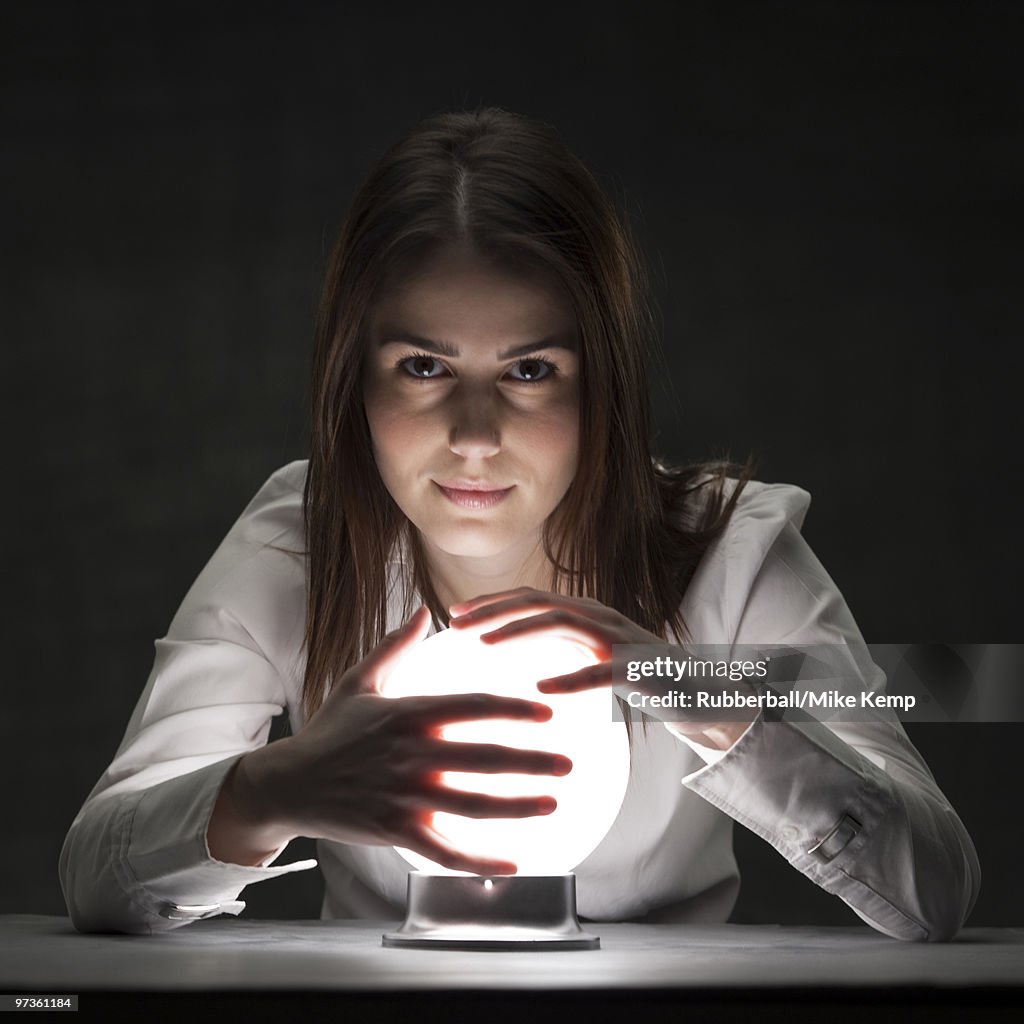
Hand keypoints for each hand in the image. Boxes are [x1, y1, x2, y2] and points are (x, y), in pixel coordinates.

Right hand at [228, 606, 571, 874]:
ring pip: (472, 805)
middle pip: (483, 757)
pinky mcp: (395, 831)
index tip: (547, 714)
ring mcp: (404, 795)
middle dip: (531, 761)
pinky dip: (480, 861)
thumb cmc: (329, 731)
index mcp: (408, 713)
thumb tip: (423, 610)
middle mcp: (411, 754)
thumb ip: (394, 646)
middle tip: (568, 764)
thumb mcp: (358, 681)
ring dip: (517, 806)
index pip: (472, 707)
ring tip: (553, 803)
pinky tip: (513, 864)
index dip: (513, 710)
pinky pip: (445, 850)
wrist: (288, 784)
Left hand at [449, 588, 755, 750]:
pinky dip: (571, 677)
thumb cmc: (644, 682)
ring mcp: (623, 639)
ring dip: (521, 632)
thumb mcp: (596, 661)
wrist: (705, 696)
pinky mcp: (641, 668)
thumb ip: (564, 651)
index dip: (493, 602)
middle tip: (457, 625)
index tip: (456, 614)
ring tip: (486, 646)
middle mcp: (602, 618)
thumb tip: (517, 659)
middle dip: (495, 610)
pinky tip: (542, 689)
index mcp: (588, 616)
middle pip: (540, 603)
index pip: (533, 599)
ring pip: (564, 624)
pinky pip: (602, 671)